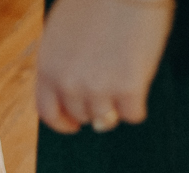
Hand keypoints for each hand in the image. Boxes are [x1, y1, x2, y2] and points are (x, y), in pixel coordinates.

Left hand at [37, 0, 173, 133]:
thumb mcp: (63, 31)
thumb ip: (63, 63)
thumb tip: (75, 98)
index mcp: (49, 67)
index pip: (49, 113)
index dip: (63, 122)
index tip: (75, 124)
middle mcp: (69, 83)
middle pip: (82, 116)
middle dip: (95, 106)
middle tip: (111, 85)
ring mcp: (99, 89)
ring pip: (107, 119)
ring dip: (117, 104)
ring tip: (125, 75)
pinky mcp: (128, 90)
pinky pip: (133, 115)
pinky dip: (138, 103)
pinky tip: (139, 78)